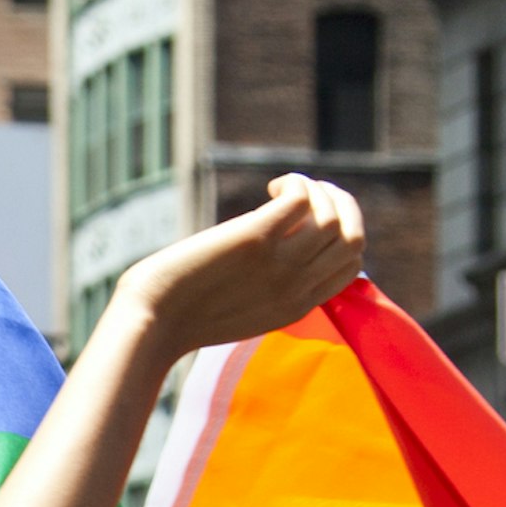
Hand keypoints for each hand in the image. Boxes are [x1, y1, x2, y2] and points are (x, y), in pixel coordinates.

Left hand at [115, 175, 367, 353]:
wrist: (151, 323)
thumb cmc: (186, 314)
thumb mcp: (247, 309)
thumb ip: (275, 286)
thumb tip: (288, 243)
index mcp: (298, 306)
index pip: (352, 265)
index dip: (343, 232)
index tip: (312, 218)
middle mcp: (296, 288)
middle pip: (353, 240)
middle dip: (341, 204)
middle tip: (307, 193)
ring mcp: (279, 265)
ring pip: (334, 218)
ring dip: (318, 190)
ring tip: (284, 188)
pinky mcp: (254, 241)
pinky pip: (301, 200)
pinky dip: (296, 183)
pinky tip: (271, 187)